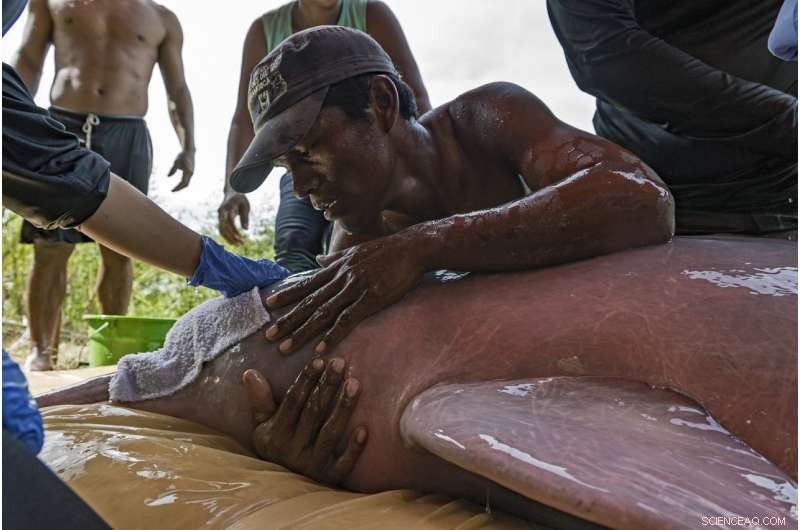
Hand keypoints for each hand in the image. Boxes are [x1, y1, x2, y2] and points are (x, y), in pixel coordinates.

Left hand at [168, 150, 194, 191]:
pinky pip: (187, 180)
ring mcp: (192, 173)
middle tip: (173, 190)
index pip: (182, 182)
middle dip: (179, 188)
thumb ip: (172, 169)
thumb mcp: (175, 162)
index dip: (177, 187)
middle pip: (186, 184)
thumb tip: (168, 176)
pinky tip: (178, 184)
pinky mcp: (191, 172)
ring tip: (175, 188)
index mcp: (188, 171)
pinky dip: (183, 183)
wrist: (189, 151)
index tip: (171, 190)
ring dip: (181, 186)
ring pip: (187, 183)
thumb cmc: (182, 156)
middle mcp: (191, 173)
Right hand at [218, 192, 250, 245]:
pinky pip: (221, 229)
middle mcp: (221, 212)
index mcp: (228, 207)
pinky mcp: (220, 219)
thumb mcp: (245, 206)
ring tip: (238, 245)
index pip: (230, 221)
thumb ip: (245, 217)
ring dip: (228, 238)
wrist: (231, 192)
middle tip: (240, 244)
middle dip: (231, 237)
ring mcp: (219, 216)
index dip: (234, 230)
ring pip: (221, 230)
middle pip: (223, 227)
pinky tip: (234, 241)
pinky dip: (227, 236)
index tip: (241, 237)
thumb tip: (246, 229)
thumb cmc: (240, 199)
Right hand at [243, 357, 366, 485]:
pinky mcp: (330, 479)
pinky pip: (343, 463)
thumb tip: (249, 372)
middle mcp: (294, 450)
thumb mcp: (262, 426)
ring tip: (355, 383)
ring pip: (330, 433)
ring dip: (343, 408)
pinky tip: (364, 428)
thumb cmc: (275, 448)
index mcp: (276, 436)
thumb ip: (260, 400)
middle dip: (327, 386)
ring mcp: (313, 466)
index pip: (293, 402)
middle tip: (340, 362)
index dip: (305, 381)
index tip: (318, 360)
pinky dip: (354, 448)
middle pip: (314, 413)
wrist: (281, 491)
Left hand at [263, 234, 425, 354]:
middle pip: (309, 302)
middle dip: (287, 320)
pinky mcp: (371, 299)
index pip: (307, 283)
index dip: (287, 295)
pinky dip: (332, 335)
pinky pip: (347, 320)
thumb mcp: (356, 251)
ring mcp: (355, 288)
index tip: (268, 305)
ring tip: (284, 348)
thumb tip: (316, 261)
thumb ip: (334, 259)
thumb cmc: (387, 250)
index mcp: (337, 268)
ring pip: (322, 313)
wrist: (412, 248)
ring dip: (301, 332)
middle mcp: (341, 278)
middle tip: (268, 336)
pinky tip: (320, 348)